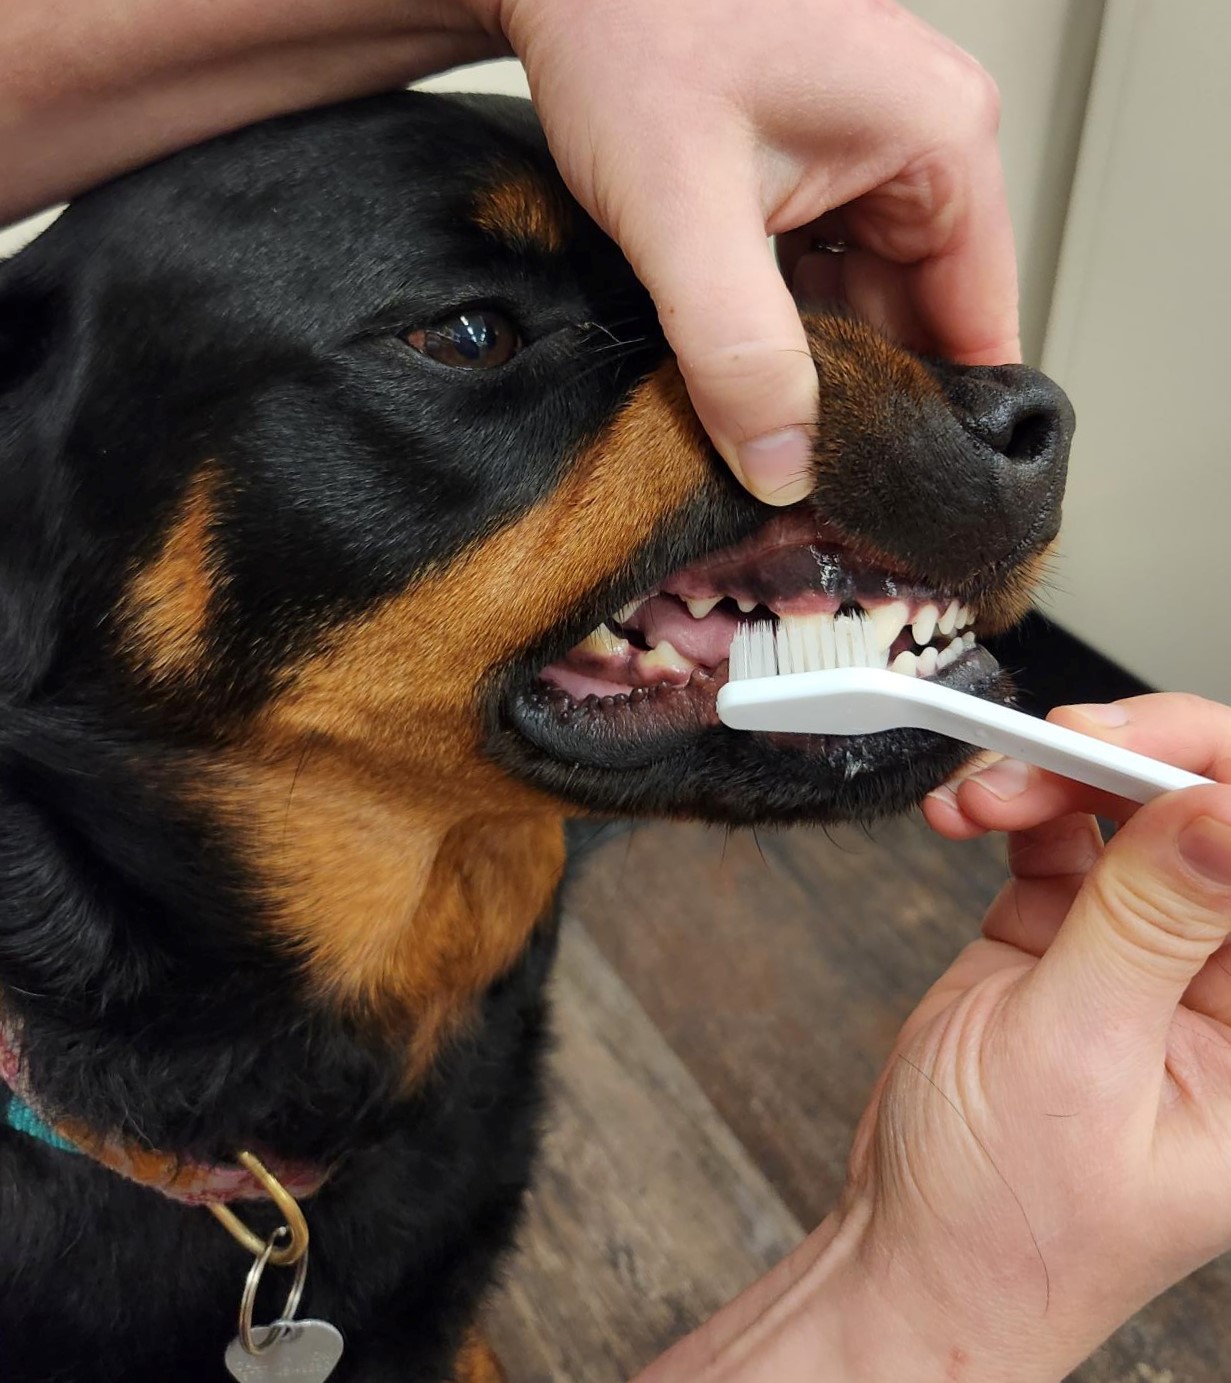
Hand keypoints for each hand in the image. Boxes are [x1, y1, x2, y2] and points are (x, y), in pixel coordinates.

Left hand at [498, 0, 1019, 503]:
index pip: (979, 322)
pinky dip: (785, 326)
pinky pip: (823, 272)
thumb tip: (786, 467)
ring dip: (817, 368)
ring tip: (768, 428)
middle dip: (863, 402)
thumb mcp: (685, 215)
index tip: (890, 495)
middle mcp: (921, 142)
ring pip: (866, 303)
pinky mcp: (815, 162)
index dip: (939, 423)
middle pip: (921, 320)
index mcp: (938, 139)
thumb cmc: (627, 30)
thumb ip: (739, 353)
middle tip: (806, 476)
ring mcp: (870, 150)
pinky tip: (741, 366)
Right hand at [639, 694, 1230, 1381]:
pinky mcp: (1068, 937)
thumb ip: (1144, 926)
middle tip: (1056, 744)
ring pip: (1133, 810)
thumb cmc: (1006, 1217)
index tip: (1139, 754)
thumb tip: (1219, 810)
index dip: (1226, 784)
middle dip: (1136, 761)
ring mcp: (1143, 953)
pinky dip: (1010, 809)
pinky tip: (966, 815)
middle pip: (1214, 819)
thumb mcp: (1078, 1064)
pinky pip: (1061, 836)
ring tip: (980, 794)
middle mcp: (1223, 985)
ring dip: (1054, 777)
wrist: (909, 1255)